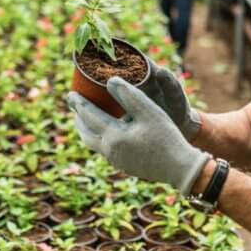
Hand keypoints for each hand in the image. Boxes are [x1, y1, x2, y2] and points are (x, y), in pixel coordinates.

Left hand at [68, 77, 209, 194]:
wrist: (180, 169)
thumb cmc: (166, 137)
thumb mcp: (149, 111)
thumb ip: (128, 95)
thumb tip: (110, 81)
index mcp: (114, 136)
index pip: (89, 116)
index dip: (79, 103)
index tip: (70, 93)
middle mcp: (111, 151)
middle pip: (86, 134)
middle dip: (78, 118)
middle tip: (75, 105)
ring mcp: (117, 161)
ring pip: (93, 143)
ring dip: (86, 130)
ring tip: (85, 119)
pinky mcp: (125, 166)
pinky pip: (104, 149)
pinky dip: (99, 137)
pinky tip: (107, 132)